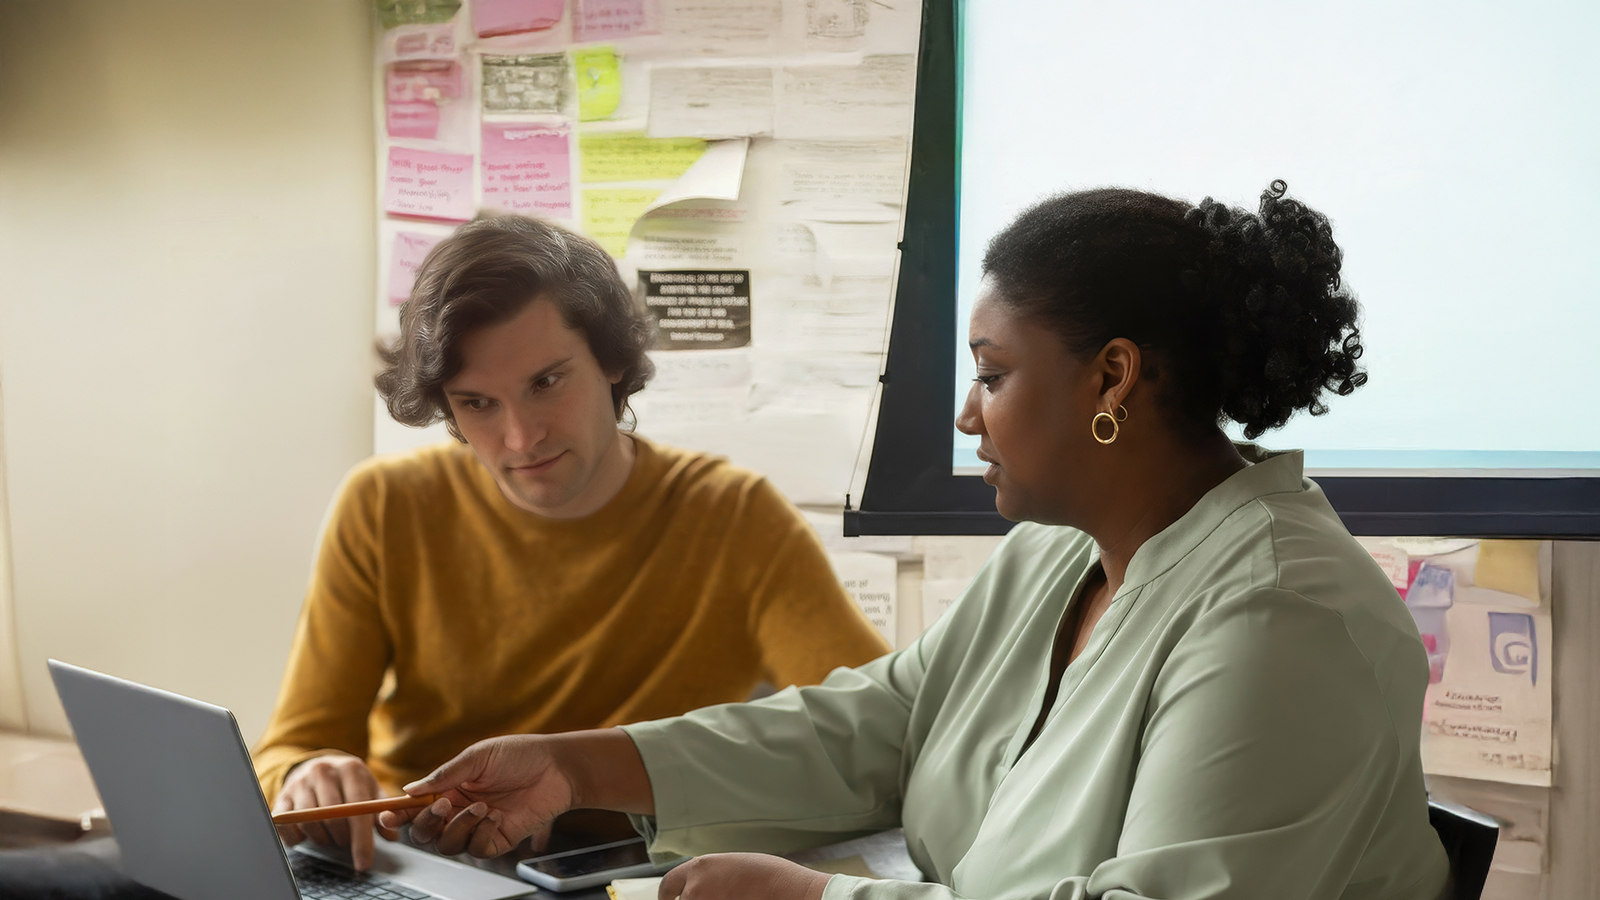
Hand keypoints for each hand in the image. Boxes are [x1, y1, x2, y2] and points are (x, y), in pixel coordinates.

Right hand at [273, 753, 396, 870]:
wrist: (318, 764)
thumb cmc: (349, 782)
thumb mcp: (369, 788)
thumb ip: (381, 811)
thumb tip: (392, 836)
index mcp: (350, 768)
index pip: (357, 807)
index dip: (361, 839)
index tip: (364, 862)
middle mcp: (323, 771)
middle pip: (332, 817)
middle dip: (343, 839)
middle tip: (347, 843)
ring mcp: (300, 783)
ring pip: (310, 823)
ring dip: (323, 839)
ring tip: (331, 836)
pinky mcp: (282, 796)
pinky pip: (287, 826)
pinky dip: (299, 838)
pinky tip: (308, 834)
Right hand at [378, 735, 575, 857]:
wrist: (557, 768)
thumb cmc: (520, 755)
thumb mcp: (478, 757)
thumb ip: (444, 775)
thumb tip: (409, 789)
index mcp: (449, 789)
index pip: (415, 807)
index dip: (397, 814)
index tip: (385, 815)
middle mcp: (459, 811)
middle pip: (425, 833)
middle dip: (425, 824)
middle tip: (441, 807)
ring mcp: (478, 827)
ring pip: (447, 845)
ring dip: (459, 826)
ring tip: (482, 806)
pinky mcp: (498, 840)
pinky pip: (476, 849)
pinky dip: (481, 833)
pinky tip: (496, 816)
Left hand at [660, 854, 830, 899]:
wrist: (782, 888)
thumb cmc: (764, 875)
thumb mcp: (728, 866)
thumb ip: (707, 876)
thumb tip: (700, 888)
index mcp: (698, 868)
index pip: (668, 885)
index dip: (666, 896)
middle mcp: (695, 888)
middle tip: (716, 899)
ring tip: (734, 898)